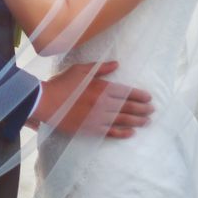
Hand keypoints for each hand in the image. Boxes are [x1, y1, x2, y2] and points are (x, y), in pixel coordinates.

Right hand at [33, 61, 153, 138]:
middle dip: (143, 109)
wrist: (45, 101)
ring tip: (147, 121)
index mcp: (102, 87)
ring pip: (123, 120)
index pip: (127, 92)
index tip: (149, 98)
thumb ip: (100, 68)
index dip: (140, 95)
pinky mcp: (91, 129)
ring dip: (137, 121)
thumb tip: (116, 64)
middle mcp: (103, 103)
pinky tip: (131, 133)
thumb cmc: (62, 83)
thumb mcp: (80, 70)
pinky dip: (123, 133)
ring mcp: (98, 118)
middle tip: (152, 110)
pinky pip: (111, 132)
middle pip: (128, 107)